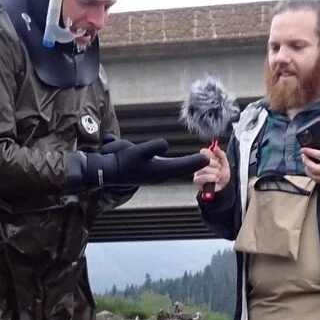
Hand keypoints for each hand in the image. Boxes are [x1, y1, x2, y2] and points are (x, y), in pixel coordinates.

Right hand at [67, 137, 207, 189]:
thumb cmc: (123, 161)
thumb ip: (152, 147)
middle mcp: (160, 174)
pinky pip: (169, 169)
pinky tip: (183, 163)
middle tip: (209, 158)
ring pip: (176, 170)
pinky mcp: (151, 172)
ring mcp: (156, 174)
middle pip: (182, 169)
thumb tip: (166, 144)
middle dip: (195, 164)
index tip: (208, 157)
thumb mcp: (137, 151)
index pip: (181, 166)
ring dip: (188, 166)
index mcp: (159, 170)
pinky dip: (179, 166)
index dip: (195, 161)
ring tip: (200, 160)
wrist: (110, 172)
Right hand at [192, 143, 230, 194]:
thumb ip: (221, 154)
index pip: (204, 151)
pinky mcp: (196, 181)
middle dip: (216, 165)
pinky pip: (203, 177)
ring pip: (205, 169)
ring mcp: (197, 172)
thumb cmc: (222, 176)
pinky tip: (215, 180)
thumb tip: (216, 147)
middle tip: (219, 169)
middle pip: (205, 160)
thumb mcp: (225, 163)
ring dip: (215, 173)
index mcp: (205, 159)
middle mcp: (200, 165)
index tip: (217, 159)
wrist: (224, 187)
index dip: (212, 155)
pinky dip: (212, 178)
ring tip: (217, 176)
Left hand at [303, 135, 319, 186]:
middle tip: (303, 155)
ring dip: (307, 168)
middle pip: (314, 168)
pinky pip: (317, 180)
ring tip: (306, 162)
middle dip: (306, 161)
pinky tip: (311, 169)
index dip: (310, 152)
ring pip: (313, 175)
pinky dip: (311, 175)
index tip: (304, 149)